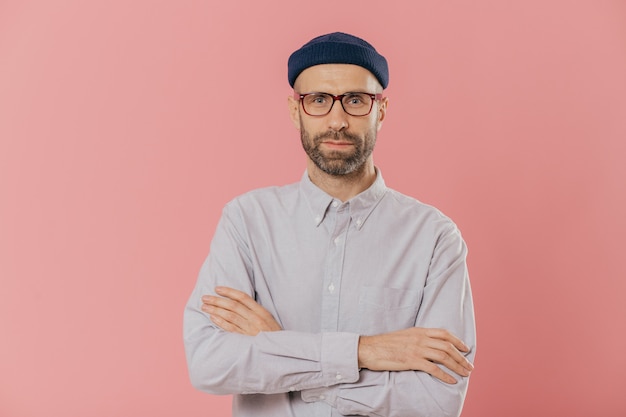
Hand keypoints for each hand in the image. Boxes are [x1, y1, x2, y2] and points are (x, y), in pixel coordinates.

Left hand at [201, 286, 281, 335]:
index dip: (228, 291)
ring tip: (204, 306)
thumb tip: (238, 302)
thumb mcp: (269, 319)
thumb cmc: (274, 335)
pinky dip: (221, 322)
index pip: (242, 297)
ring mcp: (250, 330)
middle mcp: (255, 319)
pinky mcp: (245, 340)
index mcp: (262, 312)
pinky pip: (230, 329)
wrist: (281, 352)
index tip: (217, 288)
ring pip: (230, 316)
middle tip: (205, 297)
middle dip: (217, 300)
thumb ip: (255, 311)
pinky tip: (213, 317)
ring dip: (215, 310)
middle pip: (233, 306)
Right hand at [358, 327, 473, 383]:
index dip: (457, 341)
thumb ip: (417, 339)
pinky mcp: (411, 361)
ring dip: (457, 366)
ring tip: (465, 373)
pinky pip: (433, 368)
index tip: (466, 348)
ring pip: (443, 357)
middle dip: (461, 357)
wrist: (369, 348)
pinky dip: (445, 375)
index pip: (443, 333)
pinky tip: (452, 380)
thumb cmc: (384, 344)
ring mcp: (416, 349)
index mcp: (418, 331)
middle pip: (447, 346)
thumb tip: (428, 345)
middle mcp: (419, 338)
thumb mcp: (403, 336)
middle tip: (469, 366)